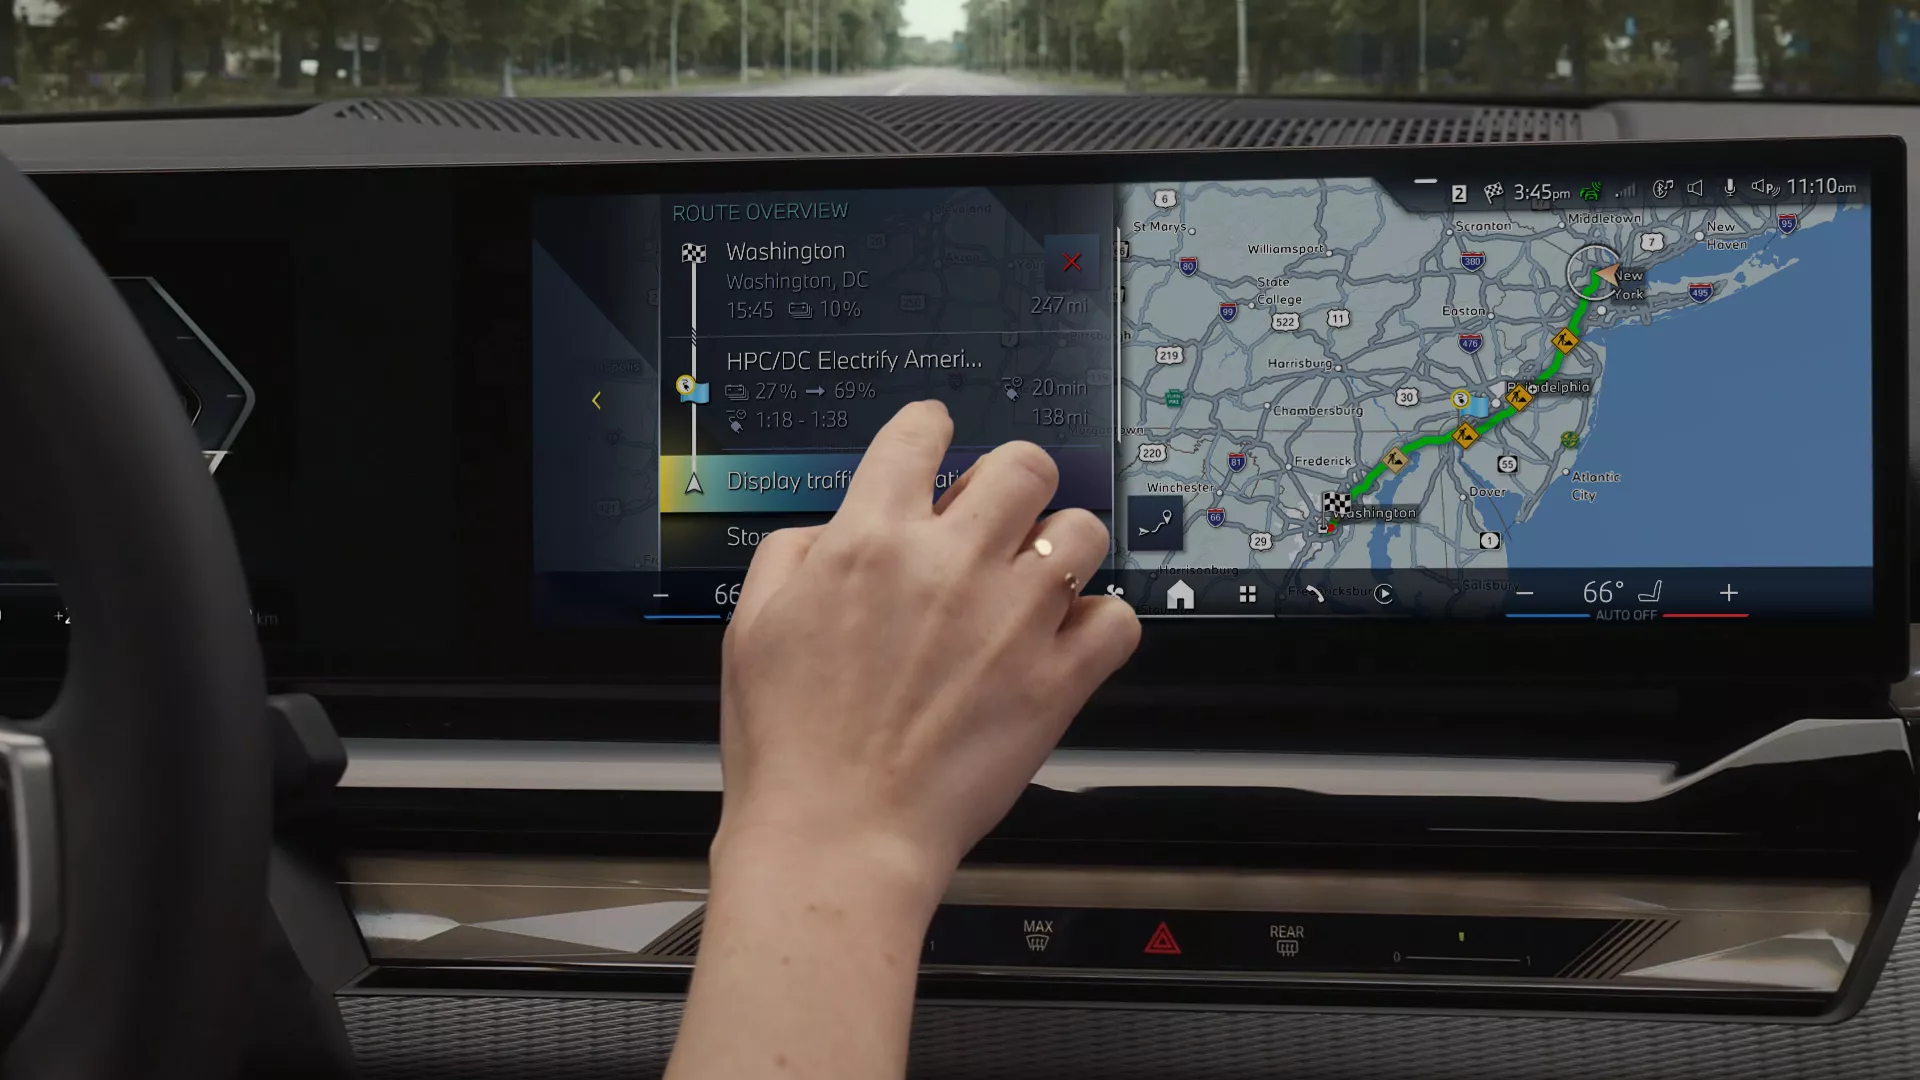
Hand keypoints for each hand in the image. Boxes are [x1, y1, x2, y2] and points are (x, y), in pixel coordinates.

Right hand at [714, 399, 1140, 902]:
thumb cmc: (789, 745)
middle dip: (1013, 481)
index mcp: (868, 540)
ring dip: (1063, 548)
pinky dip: (1100, 624)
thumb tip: (834, 530)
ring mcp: (1012, 618)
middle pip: (1024, 465)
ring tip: (1038, 581)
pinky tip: (1066, 640)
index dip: (931, 428)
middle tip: (1000, 517)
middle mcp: (948, 563)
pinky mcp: (1056, 679)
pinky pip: (1117, 619)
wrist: (836, 834)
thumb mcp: (751, 626)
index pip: (918, 435)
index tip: (940, 437)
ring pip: (1083, 531)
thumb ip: (792, 554)